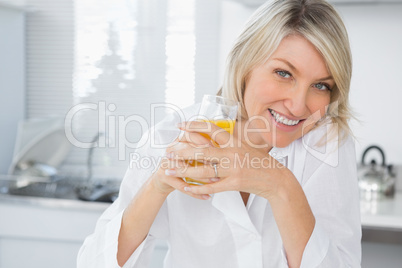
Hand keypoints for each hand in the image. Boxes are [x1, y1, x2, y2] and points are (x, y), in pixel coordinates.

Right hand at [150, 130, 215, 199]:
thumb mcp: (192, 152)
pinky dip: (196, 193)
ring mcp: (166, 163)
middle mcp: (171, 149)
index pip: (191, 136)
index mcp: (179, 140)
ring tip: (216, 181)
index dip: (204, 142)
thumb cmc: (183, 163)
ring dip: (202, 177)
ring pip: (186, 169)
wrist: (164, 178)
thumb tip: (224, 146)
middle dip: (206, 159)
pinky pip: (182, 186)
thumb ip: (204, 147)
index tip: (218, 148)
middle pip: (188, 151)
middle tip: (219, 165)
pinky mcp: (165, 177)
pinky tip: (207, 196)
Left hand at [165, 121, 286, 199]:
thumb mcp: (247, 146)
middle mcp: (232, 153)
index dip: (194, 126)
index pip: (212, 129)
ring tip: (169, 169)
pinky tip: (186, 188)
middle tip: (168, 151)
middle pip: (202, 150)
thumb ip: (232, 141)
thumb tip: (216, 133)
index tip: (180, 125)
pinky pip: (212, 187)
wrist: (277, 180)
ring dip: (183, 170)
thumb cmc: (262, 162)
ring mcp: (233, 169)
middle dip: (182, 151)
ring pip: (203, 170)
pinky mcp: (234, 184)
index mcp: (235, 141)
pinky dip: (197, 188)